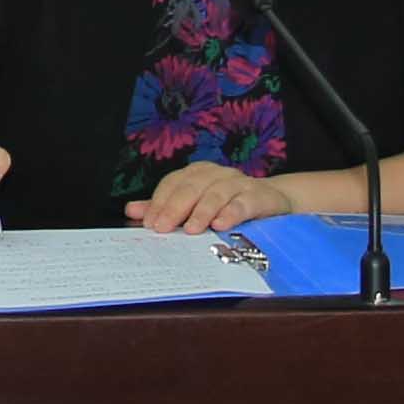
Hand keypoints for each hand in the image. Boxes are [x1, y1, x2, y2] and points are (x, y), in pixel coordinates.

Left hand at [131, 161, 293, 231]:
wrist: (271, 202)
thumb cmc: (228, 205)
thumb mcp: (194, 207)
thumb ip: (165, 208)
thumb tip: (132, 210)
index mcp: (197, 174)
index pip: (173, 183)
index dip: (159, 202)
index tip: (149, 223)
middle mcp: (216, 174)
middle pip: (192, 187)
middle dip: (175, 207)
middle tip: (163, 228)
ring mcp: (238, 183)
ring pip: (217, 193)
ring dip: (202, 211)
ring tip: (191, 229)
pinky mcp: (258, 196)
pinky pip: (243, 202)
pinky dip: (231, 213)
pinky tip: (221, 225)